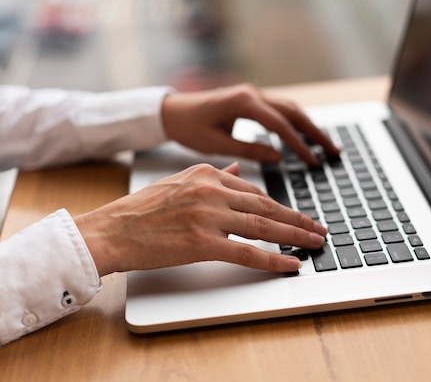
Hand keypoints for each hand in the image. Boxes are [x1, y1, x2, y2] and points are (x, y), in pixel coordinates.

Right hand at [74, 162, 326, 276]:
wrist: (111, 230)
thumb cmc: (142, 210)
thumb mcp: (180, 180)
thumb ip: (213, 174)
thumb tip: (237, 167)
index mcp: (207, 173)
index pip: (255, 191)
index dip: (280, 206)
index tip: (297, 215)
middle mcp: (212, 190)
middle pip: (267, 207)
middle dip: (297, 219)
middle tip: (318, 228)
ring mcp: (208, 216)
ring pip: (263, 227)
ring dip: (294, 237)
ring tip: (314, 243)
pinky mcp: (202, 242)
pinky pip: (247, 252)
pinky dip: (273, 259)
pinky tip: (291, 264)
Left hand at [160, 83, 339, 164]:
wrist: (172, 110)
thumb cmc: (189, 127)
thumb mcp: (215, 144)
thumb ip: (248, 149)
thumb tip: (278, 157)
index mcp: (243, 103)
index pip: (280, 125)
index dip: (299, 144)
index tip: (313, 161)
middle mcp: (253, 94)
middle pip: (294, 112)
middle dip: (316, 132)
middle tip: (334, 151)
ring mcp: (254, 95)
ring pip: (291, 109)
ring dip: (310, 126)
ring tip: (327, 146)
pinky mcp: (253, 100)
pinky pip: (282, 110)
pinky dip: (297, 123)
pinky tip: (307, 136)